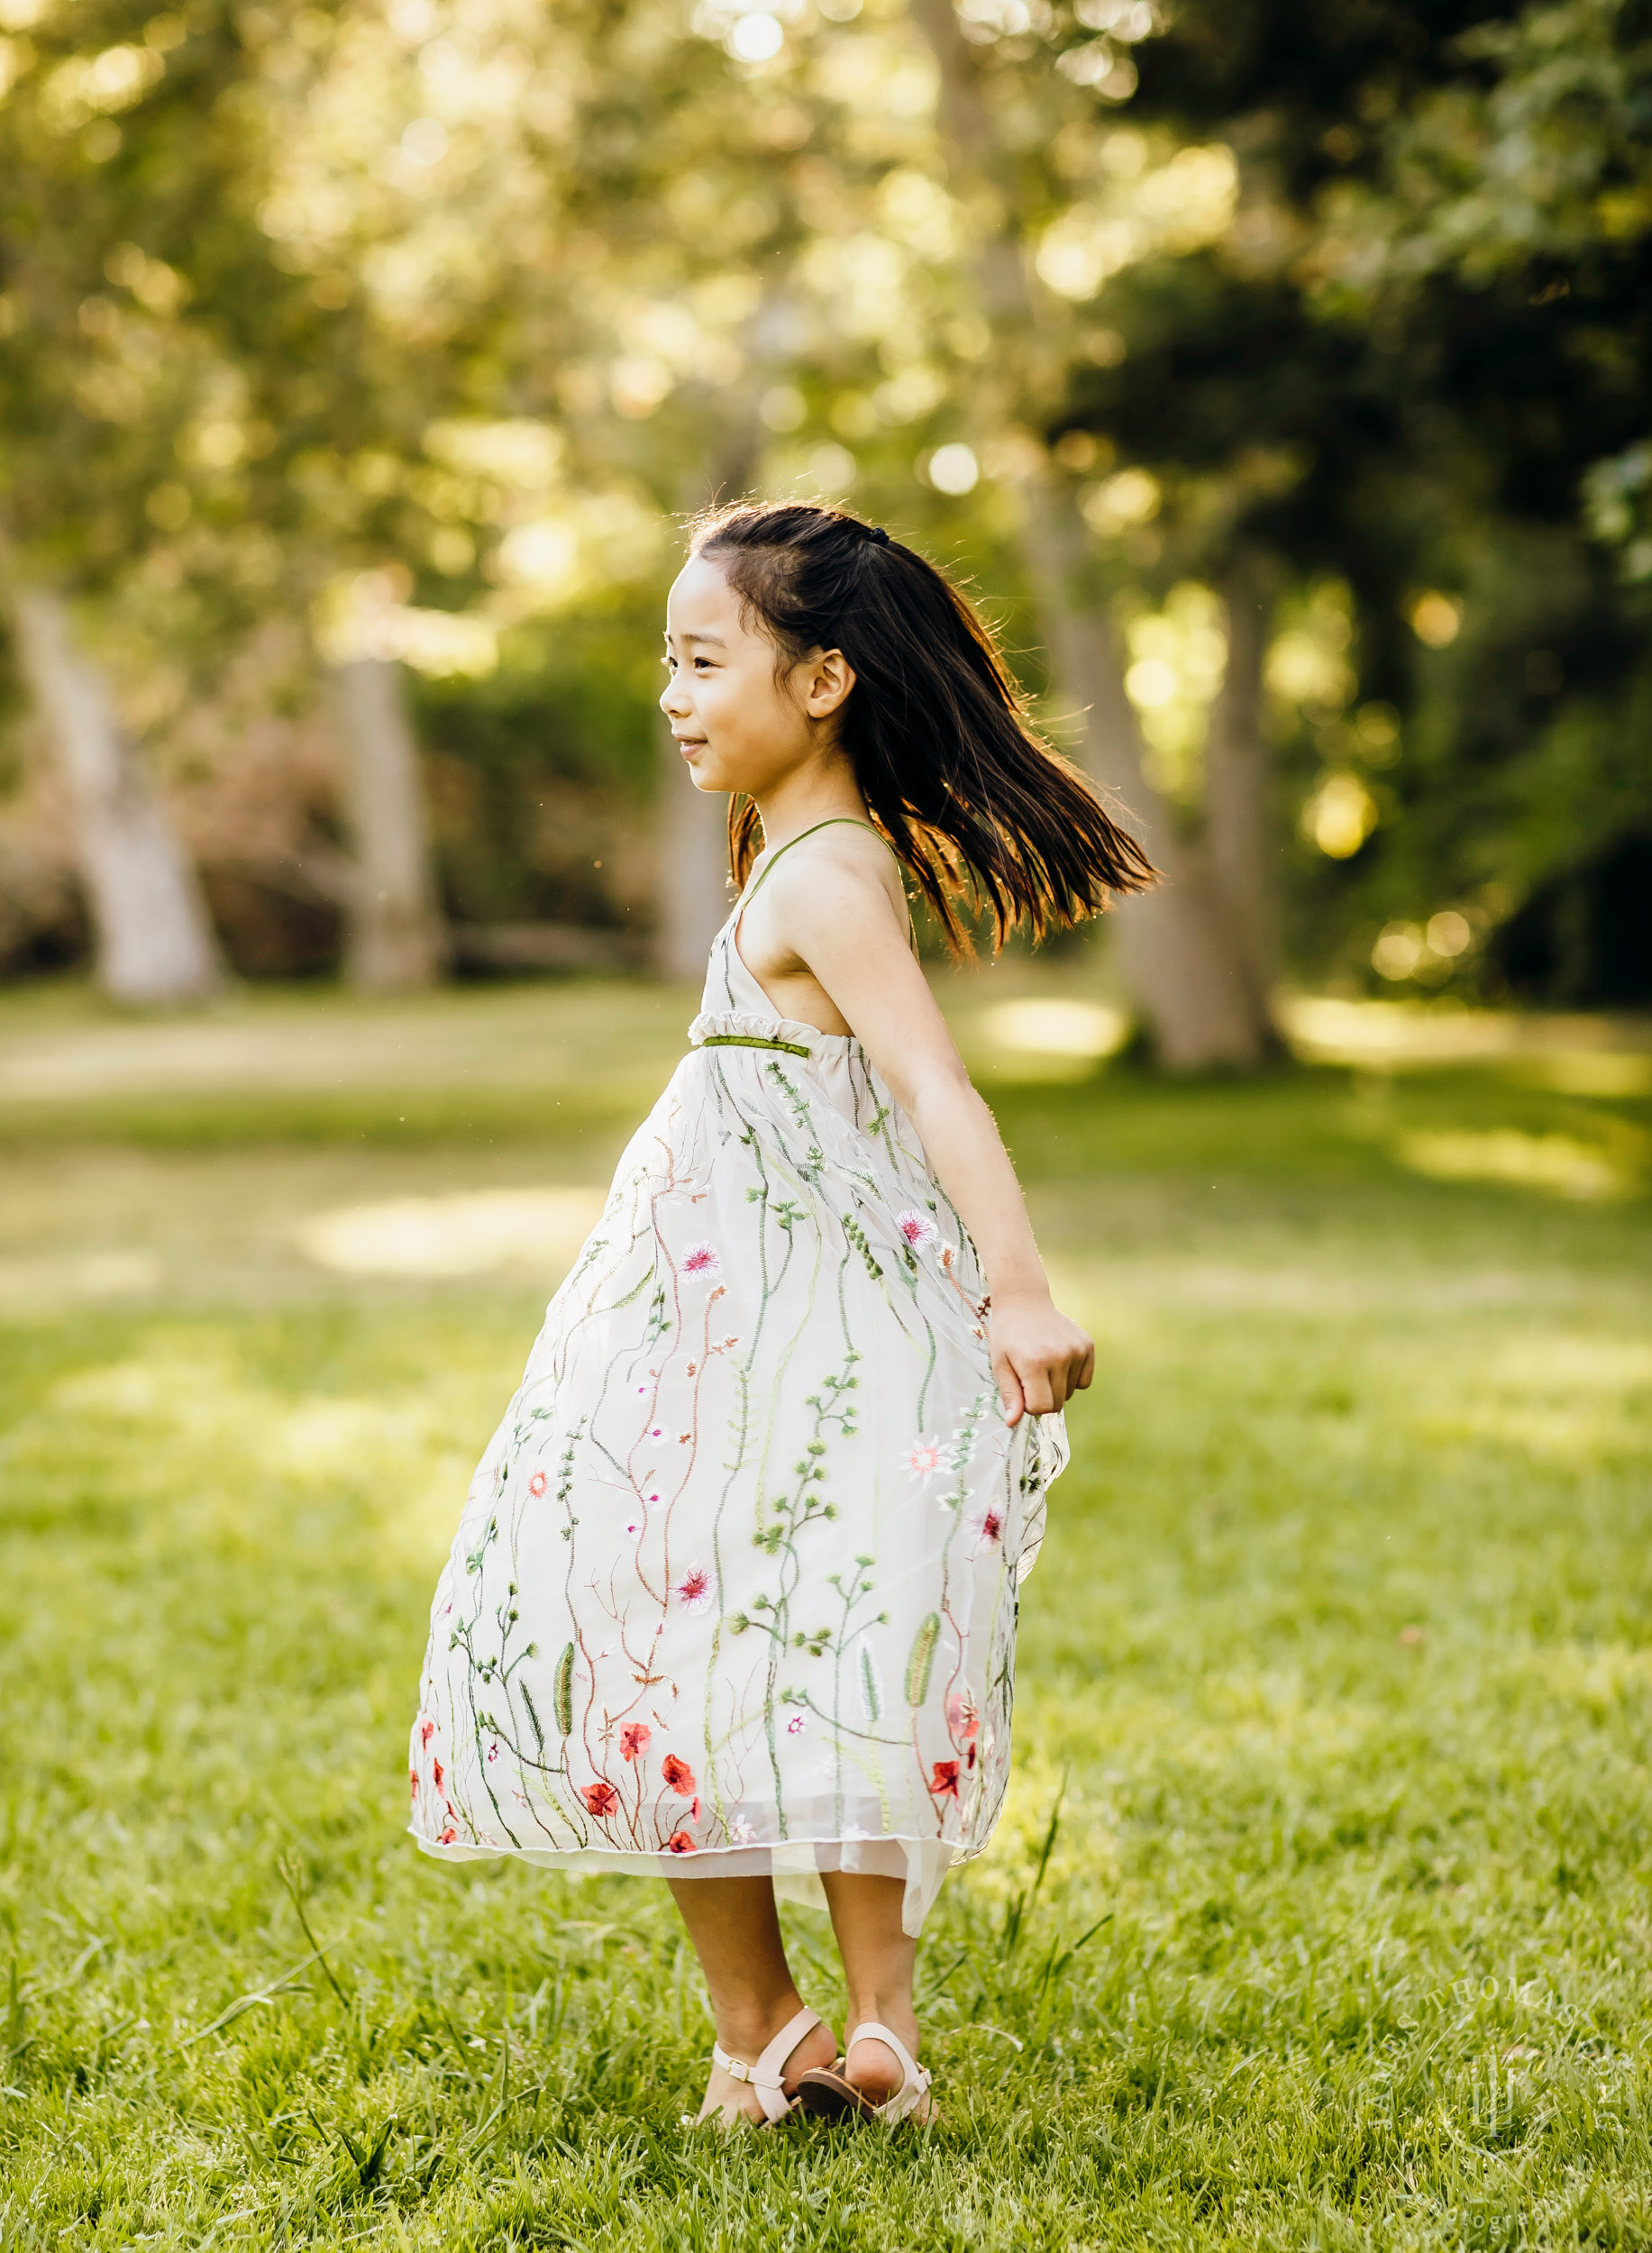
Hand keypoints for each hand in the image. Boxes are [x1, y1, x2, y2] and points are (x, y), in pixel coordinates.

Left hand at [988, 1288, 1093, 1426]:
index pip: (1042, 1408)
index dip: (1030, 1406)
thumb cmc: (1007, 1335)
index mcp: (1034, 1363)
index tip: (1022, 1391)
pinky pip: (1084, 1381)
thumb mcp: (1000, 1364)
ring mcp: (1076, 1350)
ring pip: (1070, 1393)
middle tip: (1029, 1376)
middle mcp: (1059, 1357)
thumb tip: (1013, 1423)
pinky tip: (1058, 1361)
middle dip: (1042, 1398)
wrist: (1024, 1301)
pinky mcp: (1088, 1346)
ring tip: (1043, 1364)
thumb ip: (1010, 1395)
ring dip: (1056, 1387)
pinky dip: (1072, 1378)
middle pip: (1057, 1404)